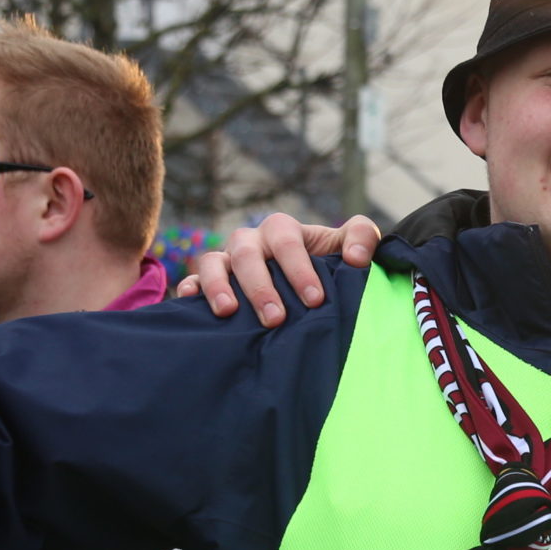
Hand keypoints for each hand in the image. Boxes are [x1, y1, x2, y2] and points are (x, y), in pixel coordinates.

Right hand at [177, 213, 381, 326]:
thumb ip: (362, 239)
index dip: (299, 269)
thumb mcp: (351, 248)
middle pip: (247, 253)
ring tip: (228, 312)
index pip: (287, 242)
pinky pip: (190, 280)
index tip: (315, 299)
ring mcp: (226, 260)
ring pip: (212, 262)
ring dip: (219, 286)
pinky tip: (190, 304)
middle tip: (276, 319)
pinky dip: (188, 290)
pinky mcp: (208, 281)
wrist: (307, 287)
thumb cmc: (328, 266)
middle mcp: (251, 242)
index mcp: (282, 230)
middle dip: (261, 287)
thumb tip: (357, 258)